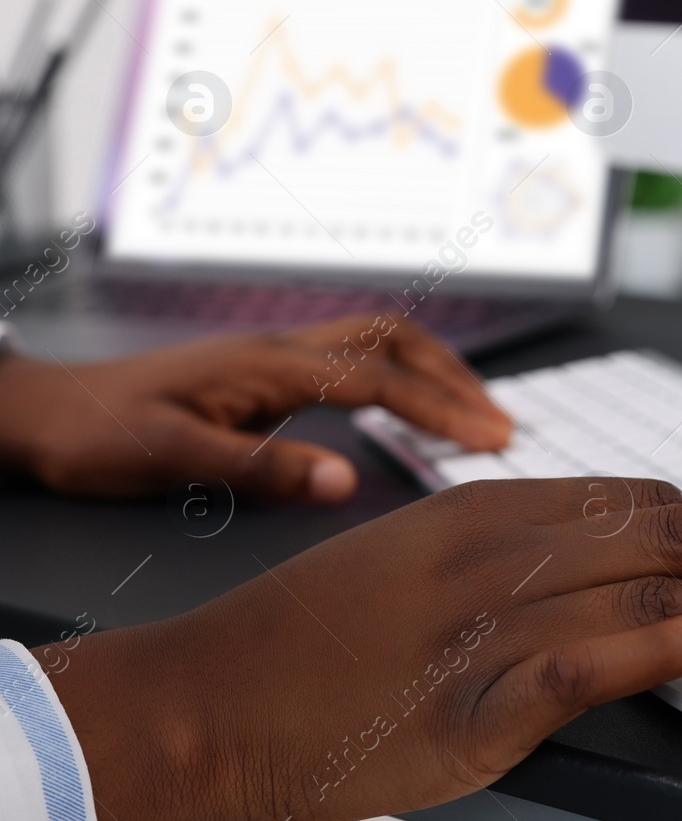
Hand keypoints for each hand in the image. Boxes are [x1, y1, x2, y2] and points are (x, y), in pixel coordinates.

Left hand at [0, 313, 510, 502]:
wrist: (44, 410)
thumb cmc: (98, 434)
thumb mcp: (172, 458)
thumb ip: (262, 468)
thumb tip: (346, 480)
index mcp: (268, 366)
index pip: (379, 380)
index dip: (441, 409)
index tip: (489, 438)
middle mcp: (280, 349)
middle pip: (394, 339)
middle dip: (454, 377)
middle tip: (498, 423)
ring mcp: (275, 354)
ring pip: (378, 340)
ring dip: (432, 369)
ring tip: (470, 410)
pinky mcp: (266, 368)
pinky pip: (354, 355)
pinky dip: (399, 374)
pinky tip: (404, 406)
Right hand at [42, 478, 681, 820]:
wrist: (206, 698)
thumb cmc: (314, 639)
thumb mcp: (424, 561)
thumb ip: (521, 556)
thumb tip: (621, 576)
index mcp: (492, 509)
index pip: (648, 502)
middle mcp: (499, 549)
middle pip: (672, 536)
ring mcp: (484, 620)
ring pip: (652, 590)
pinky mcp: (466, 697)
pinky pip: (582, 659)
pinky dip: (660, 645)